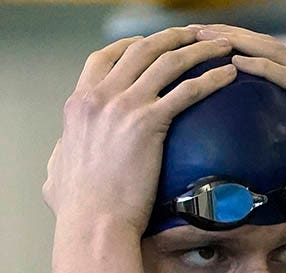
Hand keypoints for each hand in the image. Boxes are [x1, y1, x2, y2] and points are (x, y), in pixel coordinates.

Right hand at [43, 27, 237, 236]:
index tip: (148, 42)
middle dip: (172, 36)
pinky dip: (210, 78)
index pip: (102, 57)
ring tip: (223, 46)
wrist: (93, 223)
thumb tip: (60, 154)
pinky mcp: (148, 123)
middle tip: (196, 35)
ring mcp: (123, 106)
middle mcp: (99, 96)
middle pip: (141, 49)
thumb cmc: (77, 209)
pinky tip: (228, 76)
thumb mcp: (56, 172)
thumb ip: (61, 154)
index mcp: (78, 103)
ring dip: (199, 49)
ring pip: (168, 61)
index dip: (128, 44)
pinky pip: (187, 90)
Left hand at [194, 25, 285, 236]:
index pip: (261, 57)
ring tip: (209, 38)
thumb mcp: (276, 164)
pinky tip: (237, 62)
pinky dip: (264, 67)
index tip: (195, 41)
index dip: (230, 43)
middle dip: (229, 34)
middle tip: (194, 30)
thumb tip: (214, 159)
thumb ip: (254, 150)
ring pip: (277, 54)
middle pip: (266, 47)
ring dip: (241, 42)